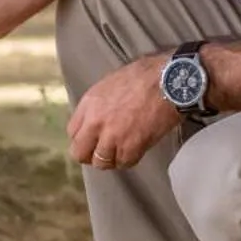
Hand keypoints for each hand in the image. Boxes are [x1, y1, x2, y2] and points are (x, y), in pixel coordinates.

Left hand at [67, 54, 183, 169]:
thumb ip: (98, 105)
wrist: (167, 81)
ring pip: (101, 162)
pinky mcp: (131, 147)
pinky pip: (124, 163)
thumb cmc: (144, 77)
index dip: (84, 139)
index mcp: (89, 104)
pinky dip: (130, 159)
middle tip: (102, 153)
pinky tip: (136, 149)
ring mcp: (112, 136)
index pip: (73, 133)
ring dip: (111, 159)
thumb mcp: (110, 84)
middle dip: (90, 155)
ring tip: (122, 151)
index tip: (92, 140)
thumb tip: (96, 119)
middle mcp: (95, 122)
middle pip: (80, 153)